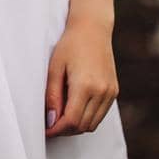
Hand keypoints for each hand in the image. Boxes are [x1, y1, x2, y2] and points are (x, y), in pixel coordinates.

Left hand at [44, 18, 117, 136]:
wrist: (92, 28)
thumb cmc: (70, 45)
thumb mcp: (55, 67)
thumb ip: (52, 96)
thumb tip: (51, 120)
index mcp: (85, 85)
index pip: (71, 121)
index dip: (57, 130)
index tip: (45, 129)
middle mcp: (101, 91)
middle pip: (82, 126)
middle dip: (65, 130)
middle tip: (50, 125)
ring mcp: (110, 92)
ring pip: (93, 124)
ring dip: (76, 126)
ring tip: (61, 118)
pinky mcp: (114, 91)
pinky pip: (100, 114)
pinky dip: (87, 118)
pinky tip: (74, 109)